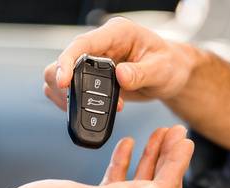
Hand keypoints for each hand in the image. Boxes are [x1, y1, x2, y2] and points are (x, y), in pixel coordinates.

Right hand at [42, 16, 229, 149]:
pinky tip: (89, 110)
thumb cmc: (170, 65)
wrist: (171, 73)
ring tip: (91, 110)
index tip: (62, 82)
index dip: (67, 62)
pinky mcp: (89, 77)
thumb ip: (141, 73)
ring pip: (58, 77)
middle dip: (66, 87)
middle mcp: (99, 45)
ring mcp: (92, 61)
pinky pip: (68, 90)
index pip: (82, 44)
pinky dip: (71, 103)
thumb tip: (120, 76)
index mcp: (116, 34)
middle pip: (63, 62)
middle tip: (82, 107)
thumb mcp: (162, 69)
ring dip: (68, 97)